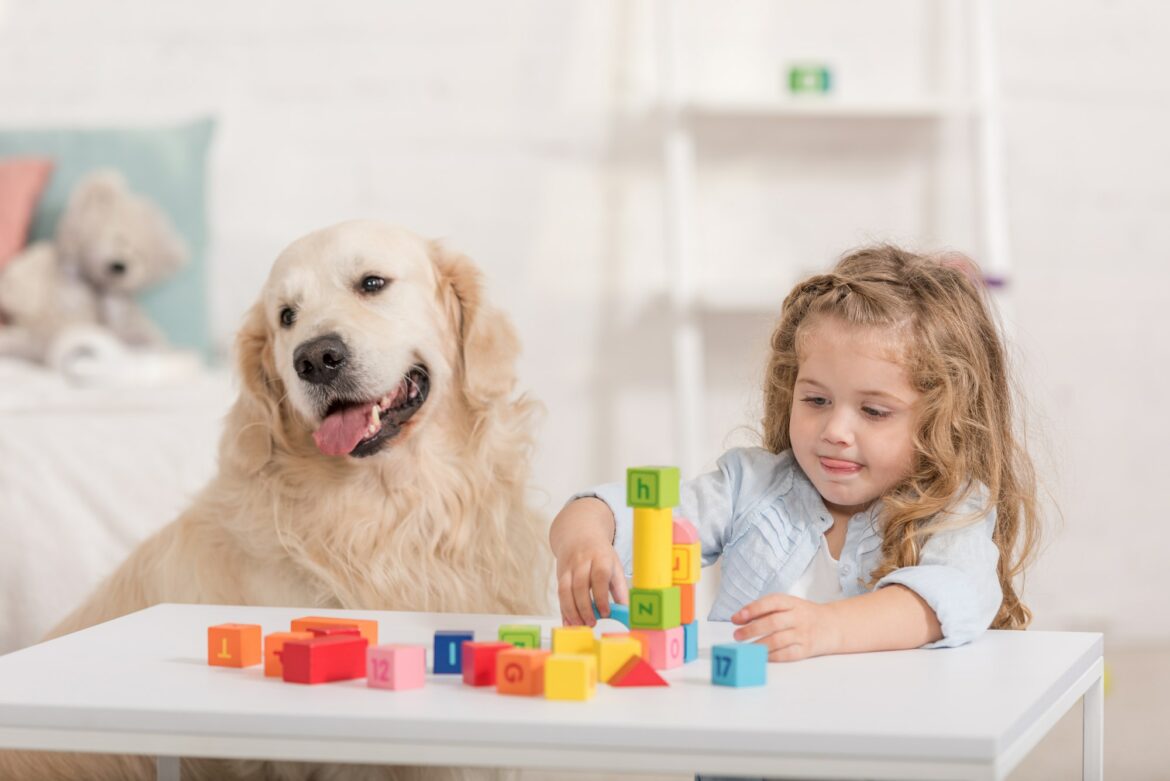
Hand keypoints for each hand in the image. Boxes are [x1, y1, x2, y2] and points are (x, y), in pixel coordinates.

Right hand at [550, 498, 628, 626]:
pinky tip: (568, 622)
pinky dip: (563, 610)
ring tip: (580, 625)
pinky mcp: (559, 574)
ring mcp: (568, 567)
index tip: (605, 613)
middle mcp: (582, 561)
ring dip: (571, 611)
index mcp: (600, 557)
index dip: (601, 596)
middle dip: (585, 607)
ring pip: (565, 590)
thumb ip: (620, 588)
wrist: (578, 533)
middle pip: (580, 585)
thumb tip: (627, 612)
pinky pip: (559, 594)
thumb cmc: (600, 554)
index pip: (600, 576)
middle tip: (592, 623)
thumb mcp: (614, 565)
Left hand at [731, 593, 841, 661]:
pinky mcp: (807, 649)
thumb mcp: (789, 606)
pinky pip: (787, 654)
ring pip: (778, 640)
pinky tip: (761, 656)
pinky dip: (772, 656)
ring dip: (759, 645)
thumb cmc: (804, 614)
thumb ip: (765, 610)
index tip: (737, 617)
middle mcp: (799, 617)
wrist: (834, 625)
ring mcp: (804, 633)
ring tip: (746, 648)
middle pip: (773, 622)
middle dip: (752, 630)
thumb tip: (738, 619)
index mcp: (792, 603)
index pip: (772, 602)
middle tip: (737, 635)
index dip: (753, 609)